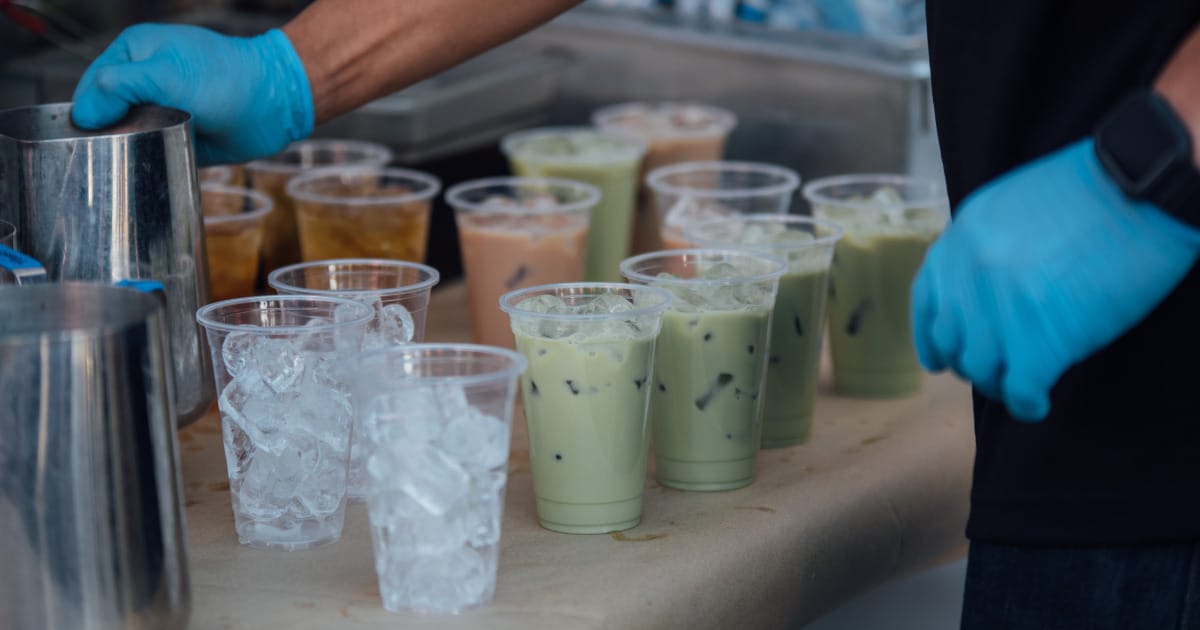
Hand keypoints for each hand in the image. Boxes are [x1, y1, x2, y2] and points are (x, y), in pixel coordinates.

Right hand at [71, 24, 312, 165]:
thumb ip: (120, 87)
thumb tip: (82, 114)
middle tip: (106, 160)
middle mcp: (143, 80)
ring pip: (128, 135)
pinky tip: (147, 173)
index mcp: (133, 55)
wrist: (275, 103)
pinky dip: (150, 160)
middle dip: (106, 136)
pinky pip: (153, 150)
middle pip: (106, 114)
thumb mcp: (166, 75)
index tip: (84, 141)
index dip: (86, 115)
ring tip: (129, 168)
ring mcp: (161, 108)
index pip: (91, 87)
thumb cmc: (225, 79)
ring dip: (128, 151)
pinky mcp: (177, 133)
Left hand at [911, 139, 1199, 419]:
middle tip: (999, 371)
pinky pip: (1019, 389)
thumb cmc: (1089, 191)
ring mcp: (1001, 309)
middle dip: (972, 363)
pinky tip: (1038, 404)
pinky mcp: (1041, 339)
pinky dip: (1026, 405)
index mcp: (959, 241)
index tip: (940, 358)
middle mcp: (968, 276)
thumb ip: (984, 249)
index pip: (926, 303)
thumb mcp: (1009, 208)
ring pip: (981, 371)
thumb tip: (978, 294)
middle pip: (954, 343)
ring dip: (1000, 385)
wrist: (1139, 187)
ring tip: (1023, 385)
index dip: (932, 338)